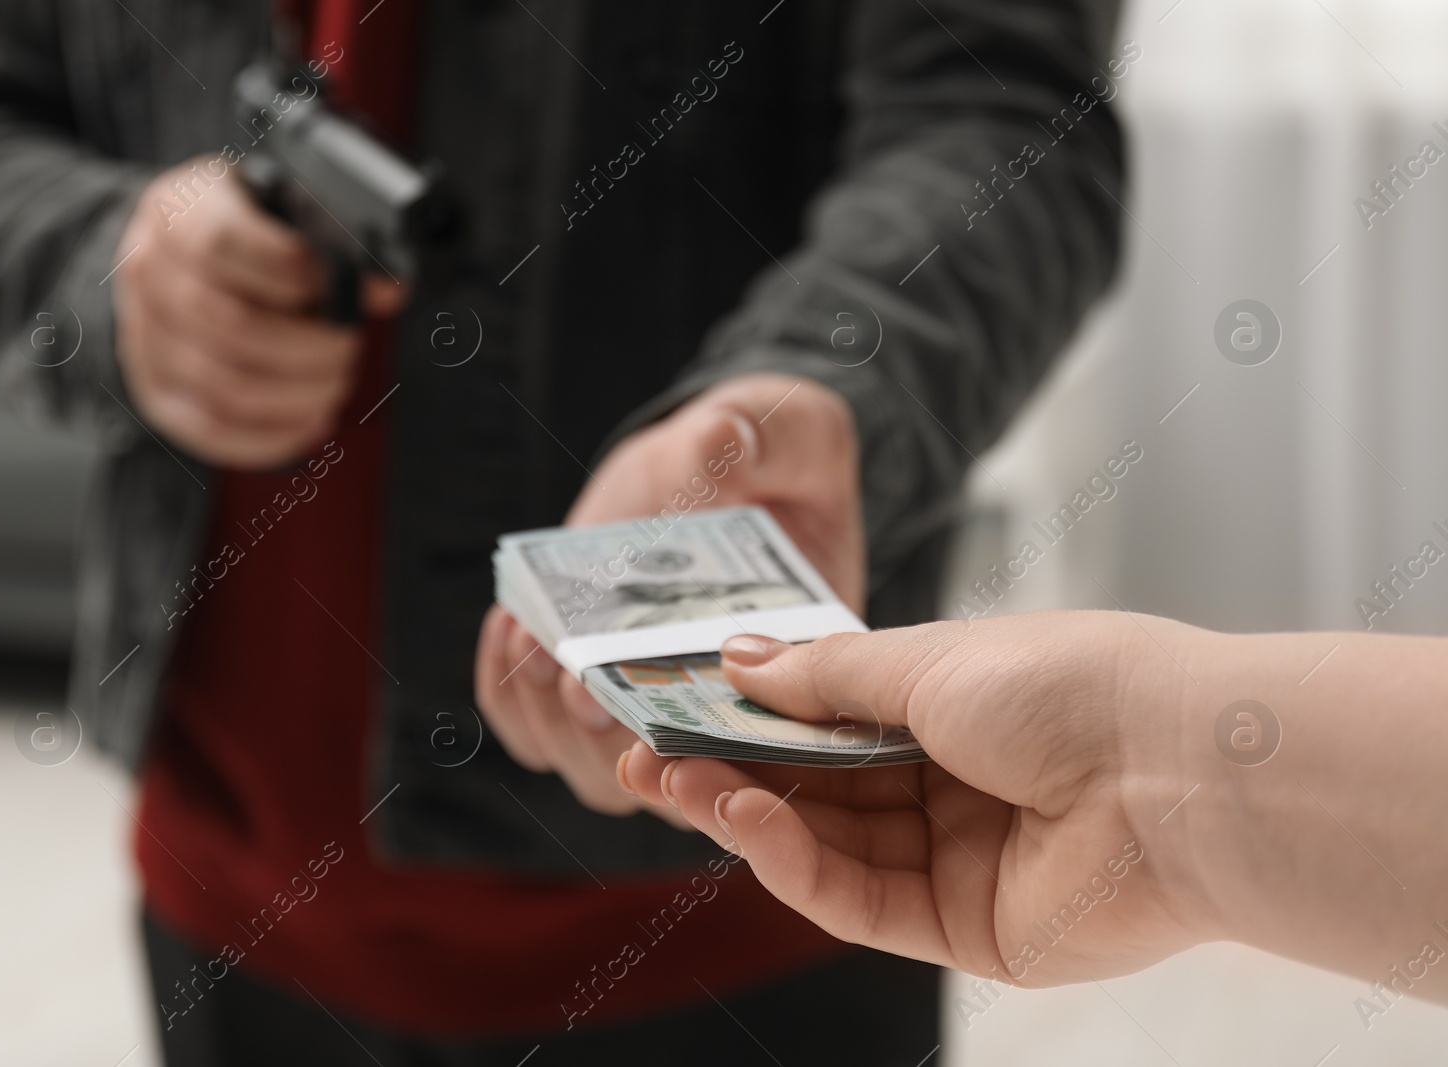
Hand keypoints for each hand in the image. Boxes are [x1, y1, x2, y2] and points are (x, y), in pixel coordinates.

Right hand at [112, 156, 406, 468]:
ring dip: (300, 394)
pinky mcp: (156, 391)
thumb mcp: (283, 206)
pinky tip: (312, 421)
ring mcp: (144, 337)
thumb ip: (333, 237)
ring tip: (336, 380)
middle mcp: (148, 273)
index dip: (288, 270)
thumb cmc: (245, 230)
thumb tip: (385, 289)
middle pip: (231, 325)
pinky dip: (272, 436)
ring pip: (225, 385)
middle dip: (310, 345)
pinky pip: (211, 430)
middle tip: (348, 344)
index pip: (220, 243)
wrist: (181, 255)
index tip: (332, 285)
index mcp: (177, 211)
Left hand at [474, 373, 863, 821]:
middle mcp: (726, 709)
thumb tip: (717, 442)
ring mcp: (650, 703)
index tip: (646, 711)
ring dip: (546, 719)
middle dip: (604, 741)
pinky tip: (509, 625)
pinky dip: (510, 694)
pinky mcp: (588, 682)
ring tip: (526, 636)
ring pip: (591, 767)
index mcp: (803, 672)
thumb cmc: (778, 457)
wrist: (721, 461)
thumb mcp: (796, 433)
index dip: (706, 751)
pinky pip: (536, 729)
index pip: (762, 750)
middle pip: (666, 782)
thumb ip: (763, 439)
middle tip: (567, 676)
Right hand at [619, 613, 1213, 984]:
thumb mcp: (927, 659)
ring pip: (825, 845)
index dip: (749, 712)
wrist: (1180, 772)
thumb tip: (737, 657)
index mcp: (949, 709)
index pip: (825, 719)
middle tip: (644, 755)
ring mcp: (956, 860)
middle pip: (815, 788)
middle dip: (726, 769)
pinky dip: (795, 865)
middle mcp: (949, 785)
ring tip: (675, 783)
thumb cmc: (1069, 686)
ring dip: (744, 814)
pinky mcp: (964, 931)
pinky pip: (859, 901)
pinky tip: (746, 823)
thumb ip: (824, 675)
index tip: (673, 700)